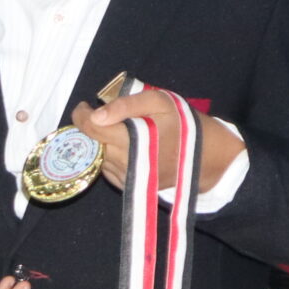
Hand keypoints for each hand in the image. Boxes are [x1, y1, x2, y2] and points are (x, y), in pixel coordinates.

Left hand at [74, 90, 244, 193]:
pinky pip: (108, 170)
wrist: (208, 157)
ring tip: (115, 130)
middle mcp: (122, 163)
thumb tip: (96, 115)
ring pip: (98, 158)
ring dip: (100, 143)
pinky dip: (109, 156)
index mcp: (128, 140)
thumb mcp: (160, 102)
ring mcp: (125, 177)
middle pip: (90, 145)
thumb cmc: (184, 125)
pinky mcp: (130, 186)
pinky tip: (124, 146)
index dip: (80, 116)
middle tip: (101, 115)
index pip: (90, 130)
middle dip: (90, 128)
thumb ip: (126, 105)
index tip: (84, 105)